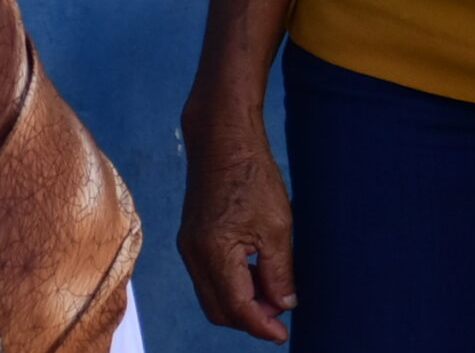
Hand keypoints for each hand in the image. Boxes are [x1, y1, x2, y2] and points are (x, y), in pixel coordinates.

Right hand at [178, 111, 296, 342]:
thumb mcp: (277, 225)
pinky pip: (209, 276)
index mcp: (213, 255)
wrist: (223, 141)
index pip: (236, 308)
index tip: (283, 335)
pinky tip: (258, 277)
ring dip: (241, 303)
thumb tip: (285, 304)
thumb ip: (279, 270)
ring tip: (275, 299)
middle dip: (249, 319)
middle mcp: (194, 256)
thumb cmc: (253, 177)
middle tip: (281, 319)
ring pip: (212, 295)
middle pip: (218, 309)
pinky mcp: (193, 238)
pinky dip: (233, 284)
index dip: (261, 325)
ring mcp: (189, 247)